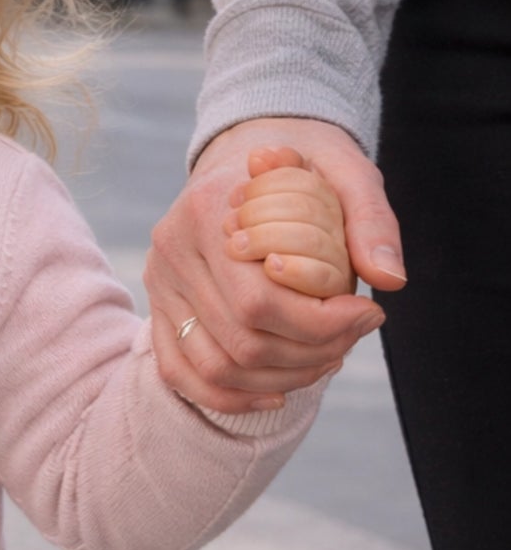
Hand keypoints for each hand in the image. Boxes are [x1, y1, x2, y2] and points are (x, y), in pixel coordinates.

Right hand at [146, 117, 403, 413]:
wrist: (247, 152)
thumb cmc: (301, 164)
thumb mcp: (345, 170)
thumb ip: (369, 221)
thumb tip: (389, 280)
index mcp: (207, 212)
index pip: (257, 300)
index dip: (320, 324)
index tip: (369, 313)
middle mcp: (172, 251)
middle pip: (240, 340)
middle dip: (311, 355)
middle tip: (353, 337)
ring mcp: (160, 283)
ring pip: (215, 365)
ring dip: (281, 380)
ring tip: (326, 360)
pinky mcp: (158, 308)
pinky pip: (181, 372)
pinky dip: (229, 397)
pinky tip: (275, 395)